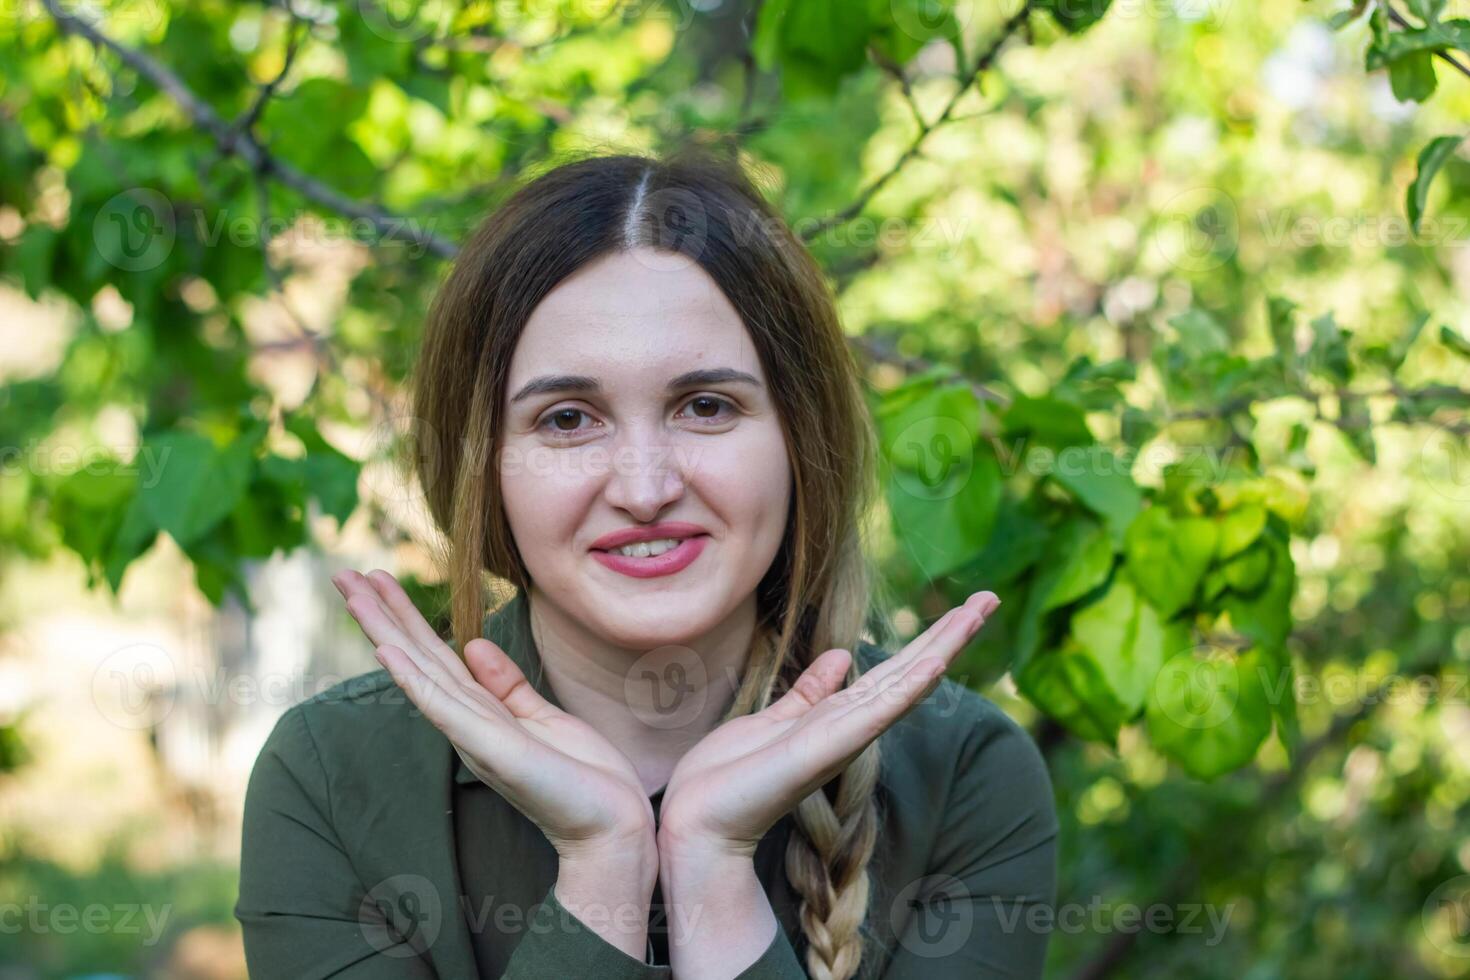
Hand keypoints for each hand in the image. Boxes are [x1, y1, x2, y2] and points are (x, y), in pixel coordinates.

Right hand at [331, 569, 656, 863]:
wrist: (612, 826)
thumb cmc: (581, 778)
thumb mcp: (542, 718)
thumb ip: (506, 685)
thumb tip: (474, 644)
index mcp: (480, 712)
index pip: (434, 654)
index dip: (405, 616)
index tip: (377, 579)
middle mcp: (467, 722)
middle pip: (415, 657)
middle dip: (379, 614)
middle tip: (341, 573)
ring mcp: (475, 735)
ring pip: (420, 672)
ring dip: (384, 631)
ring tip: (353, 593)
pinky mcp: (492, 750)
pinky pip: (445, 708)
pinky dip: (414, 681)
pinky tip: (386, 653)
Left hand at [656, 589, 1000, 859]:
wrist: (696, 820)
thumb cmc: (729, 777)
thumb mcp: (773, 720)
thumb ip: (809, 693)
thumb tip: (842, 657)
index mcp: (838, 717)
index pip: (895, 671)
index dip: (931, 638)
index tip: (965, 606)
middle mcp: (850, 727)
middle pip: (912, 672)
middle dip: (952, 634)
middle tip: (991, 596)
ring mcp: (842, 738)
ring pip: (904, 685)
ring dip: (943, 647)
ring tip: (977, 612)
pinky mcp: (824, 749)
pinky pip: (874, 713)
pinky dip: (907, 688)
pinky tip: (935, 664)